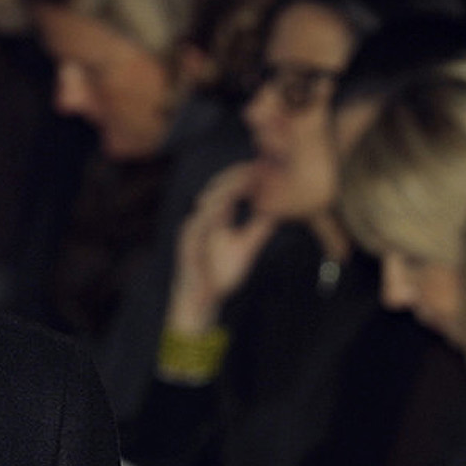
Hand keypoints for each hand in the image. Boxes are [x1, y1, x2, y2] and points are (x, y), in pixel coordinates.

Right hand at [165, 163, 275, 337]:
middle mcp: (203, 217)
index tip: (267, 167)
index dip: (247, 176)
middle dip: (238, 174)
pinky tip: (227, 203)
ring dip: (227, 187)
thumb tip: (278, 211)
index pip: (231, 188)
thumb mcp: (247, 247)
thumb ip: (259, 228)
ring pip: (209, 200)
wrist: (202, 300)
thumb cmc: (221, 275)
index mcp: (216, 216)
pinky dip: (213, 210)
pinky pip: (199, 221)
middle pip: (219, 187)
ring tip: (246, 177)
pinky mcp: (186, 241)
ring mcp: (192, 228)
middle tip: (258, 165)